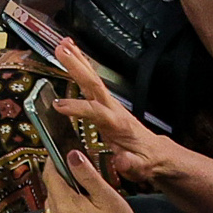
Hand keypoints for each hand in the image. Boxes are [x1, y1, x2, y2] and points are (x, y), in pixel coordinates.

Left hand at [43, 143, 149, 212]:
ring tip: (84, 204)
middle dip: (62, 183)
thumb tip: (72, 156)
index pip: (49, 175)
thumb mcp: (106, 195)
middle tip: (80, 182)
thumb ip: (86, 174)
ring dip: (64, 203)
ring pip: (55, 210)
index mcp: (64, 203)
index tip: (59, 157)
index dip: (54, 163)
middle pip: (51, 192)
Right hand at [49, 54, 191, 186]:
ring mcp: (108, 104)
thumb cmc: (145, 160)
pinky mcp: (104, 104)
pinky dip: (81, 66)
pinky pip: (90, 82)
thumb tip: (121, 160)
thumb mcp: (141, 168)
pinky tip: (72, 55)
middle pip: (93, 84)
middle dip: (77, 66)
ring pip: (91, 79)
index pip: (95, 111)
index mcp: (117, 124)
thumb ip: (131, 164)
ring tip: (63, 44)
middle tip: (61, 50)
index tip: (59, 106)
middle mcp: (112, 109)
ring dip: (77, 60)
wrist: (154, 152)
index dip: (78, 107)